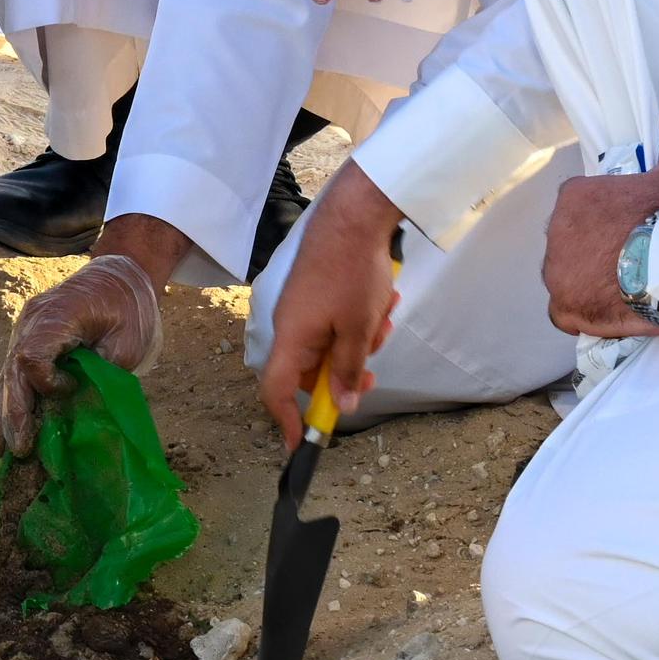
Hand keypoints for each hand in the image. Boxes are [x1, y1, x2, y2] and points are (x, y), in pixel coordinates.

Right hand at [0, 242, 165, 455]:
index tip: (72, 390)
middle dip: (14, 414)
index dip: (47, 383)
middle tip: (20, 450)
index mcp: (55, 314)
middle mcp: (31, 322)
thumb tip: (82, 409)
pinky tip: (2, 431)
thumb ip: (104, 372)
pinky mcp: (28, 340)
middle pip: (13, 371)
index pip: (32, 357)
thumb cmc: (127, 306)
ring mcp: (25, 330)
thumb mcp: (127, 339)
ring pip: (7, 376)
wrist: (118, 275)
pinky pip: (14, 374)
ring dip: (4, 414)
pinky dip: (9, 402)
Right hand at [257, 165, 405, 447]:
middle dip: (343, 376)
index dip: (286, 420)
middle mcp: (290, 325)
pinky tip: (382, 302)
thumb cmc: (351, 271)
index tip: (302, 443)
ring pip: (328, 345)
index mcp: (291, 337)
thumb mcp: (358, 329)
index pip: (275, 390)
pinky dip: (358, 322)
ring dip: (358, 343)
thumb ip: (347, 370)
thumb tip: (340, 406)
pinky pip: (334, 322)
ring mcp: (303, 307)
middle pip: (308, 370)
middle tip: (371, 377)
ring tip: (384, 319)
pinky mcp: (317, 293)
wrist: (353, 216)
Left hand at [544, 106, 658, 338]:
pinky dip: (581, 312)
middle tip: (631, 259)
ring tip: (624, 288)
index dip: (607, 221)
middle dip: (596, 249)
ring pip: (567, 275)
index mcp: (574, 197)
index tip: (631, 230)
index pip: (582, 209)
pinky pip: (565, 311)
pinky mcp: (565, 305)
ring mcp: (557, 272)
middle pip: (573, 242)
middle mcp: (555, 233)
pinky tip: (605, 312)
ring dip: (588, 280)